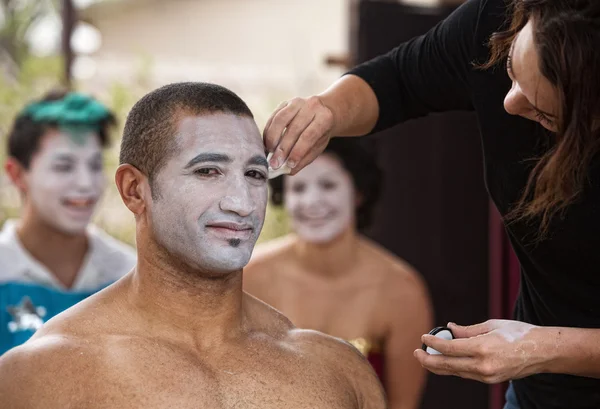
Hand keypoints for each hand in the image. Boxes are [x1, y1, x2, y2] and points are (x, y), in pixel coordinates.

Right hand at [263, 96, 334, 173]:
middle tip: (274, 164)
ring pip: (280, 120)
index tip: (289, 164)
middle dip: (282, 148)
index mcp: (324, 118)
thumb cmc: (320, 133)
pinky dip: (268, 132)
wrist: (323, 111)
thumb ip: (304, 158)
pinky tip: (267, 144)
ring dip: (272, 138)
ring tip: (269, 153)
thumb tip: (287, 170)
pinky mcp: (285, 103)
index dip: (298, 151)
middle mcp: (311, 106)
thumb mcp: (318, 146)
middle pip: (293, 129)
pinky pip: (273, 117)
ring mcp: (297, 102)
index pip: (308, 136)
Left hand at [414, 320, 544, 383]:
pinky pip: (465, 374)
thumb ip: (467, 330)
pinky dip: (453, 368)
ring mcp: (487, 376)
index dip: (433, 343)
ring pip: (455, 372)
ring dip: (438, 365)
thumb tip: (449, 328)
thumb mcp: (491, 325)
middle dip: (428, 360)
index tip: (424, 338)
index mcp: (482, 348)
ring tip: (426, 356)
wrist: (542, 352)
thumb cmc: (518, 333)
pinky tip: (445, 361)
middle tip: (417, 352)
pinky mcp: (490, 380)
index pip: (449, 348)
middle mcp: (483, 365)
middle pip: (447, 366)